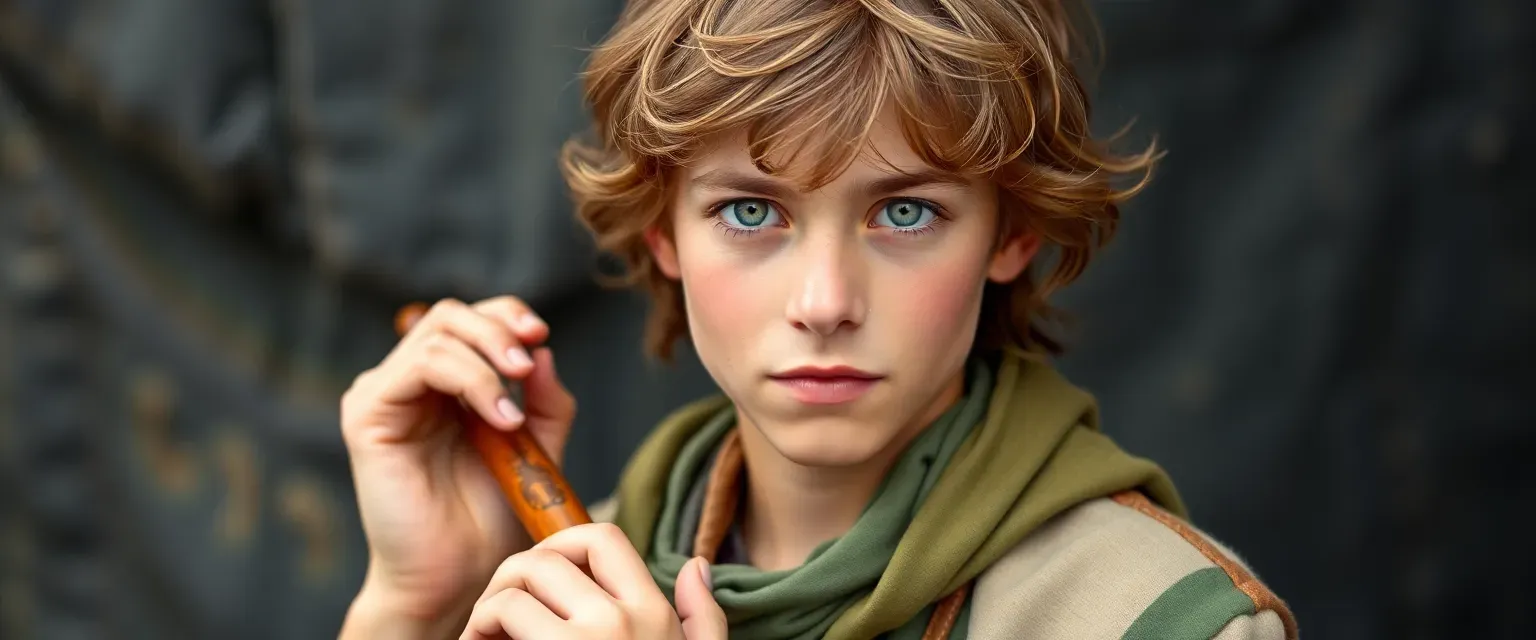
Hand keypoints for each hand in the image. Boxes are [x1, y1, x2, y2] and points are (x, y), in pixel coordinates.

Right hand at [338, 297, 577, 633]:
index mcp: (447, 384)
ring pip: (437, 336)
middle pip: (451, 315)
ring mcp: (385, 395)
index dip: (507, 315)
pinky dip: (467, 379)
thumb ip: (545, 401)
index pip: (472, 320)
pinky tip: (497, 418)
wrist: (460, 573)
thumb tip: (543, 350)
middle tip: (526, 362)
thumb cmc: (493, 519)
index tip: (540, 335)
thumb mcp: (536, 449)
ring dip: (486, 363)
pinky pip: (418, 366)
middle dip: (497, 328)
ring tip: (512, 415)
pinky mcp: (367, 414)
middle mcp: (410, 382)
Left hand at [461, 523, 727, 639]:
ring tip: (482, 636)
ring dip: (487, 609)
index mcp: (652, 614)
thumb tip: (697, 566)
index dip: (561, 545)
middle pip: (545, 558)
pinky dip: (476, 633)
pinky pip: (494, 622)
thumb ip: (703, 617)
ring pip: (513, 589)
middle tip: (496, 611)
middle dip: (513, 577)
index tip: (542, 579)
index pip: (601, 537)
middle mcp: (619, 623)